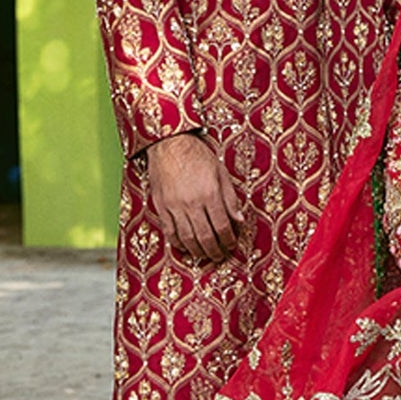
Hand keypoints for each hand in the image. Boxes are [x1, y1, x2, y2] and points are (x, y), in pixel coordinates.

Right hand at [145, 133, 242, 262]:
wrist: (169, 143)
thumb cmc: (197, 155)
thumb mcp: (221, 172)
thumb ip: (230, 198)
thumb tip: (239, 220)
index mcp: (210, 193)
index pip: (222, 226)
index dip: (229, 240)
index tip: (232, 245)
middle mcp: (192, 202)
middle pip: (205, 237)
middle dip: (215, 251)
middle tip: (220, 257)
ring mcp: (174, 206)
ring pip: (187, 238)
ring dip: (197, 251)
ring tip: (205, 256)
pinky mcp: (161, 206)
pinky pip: (169, 231)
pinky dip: (178, 243)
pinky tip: (185, 247)